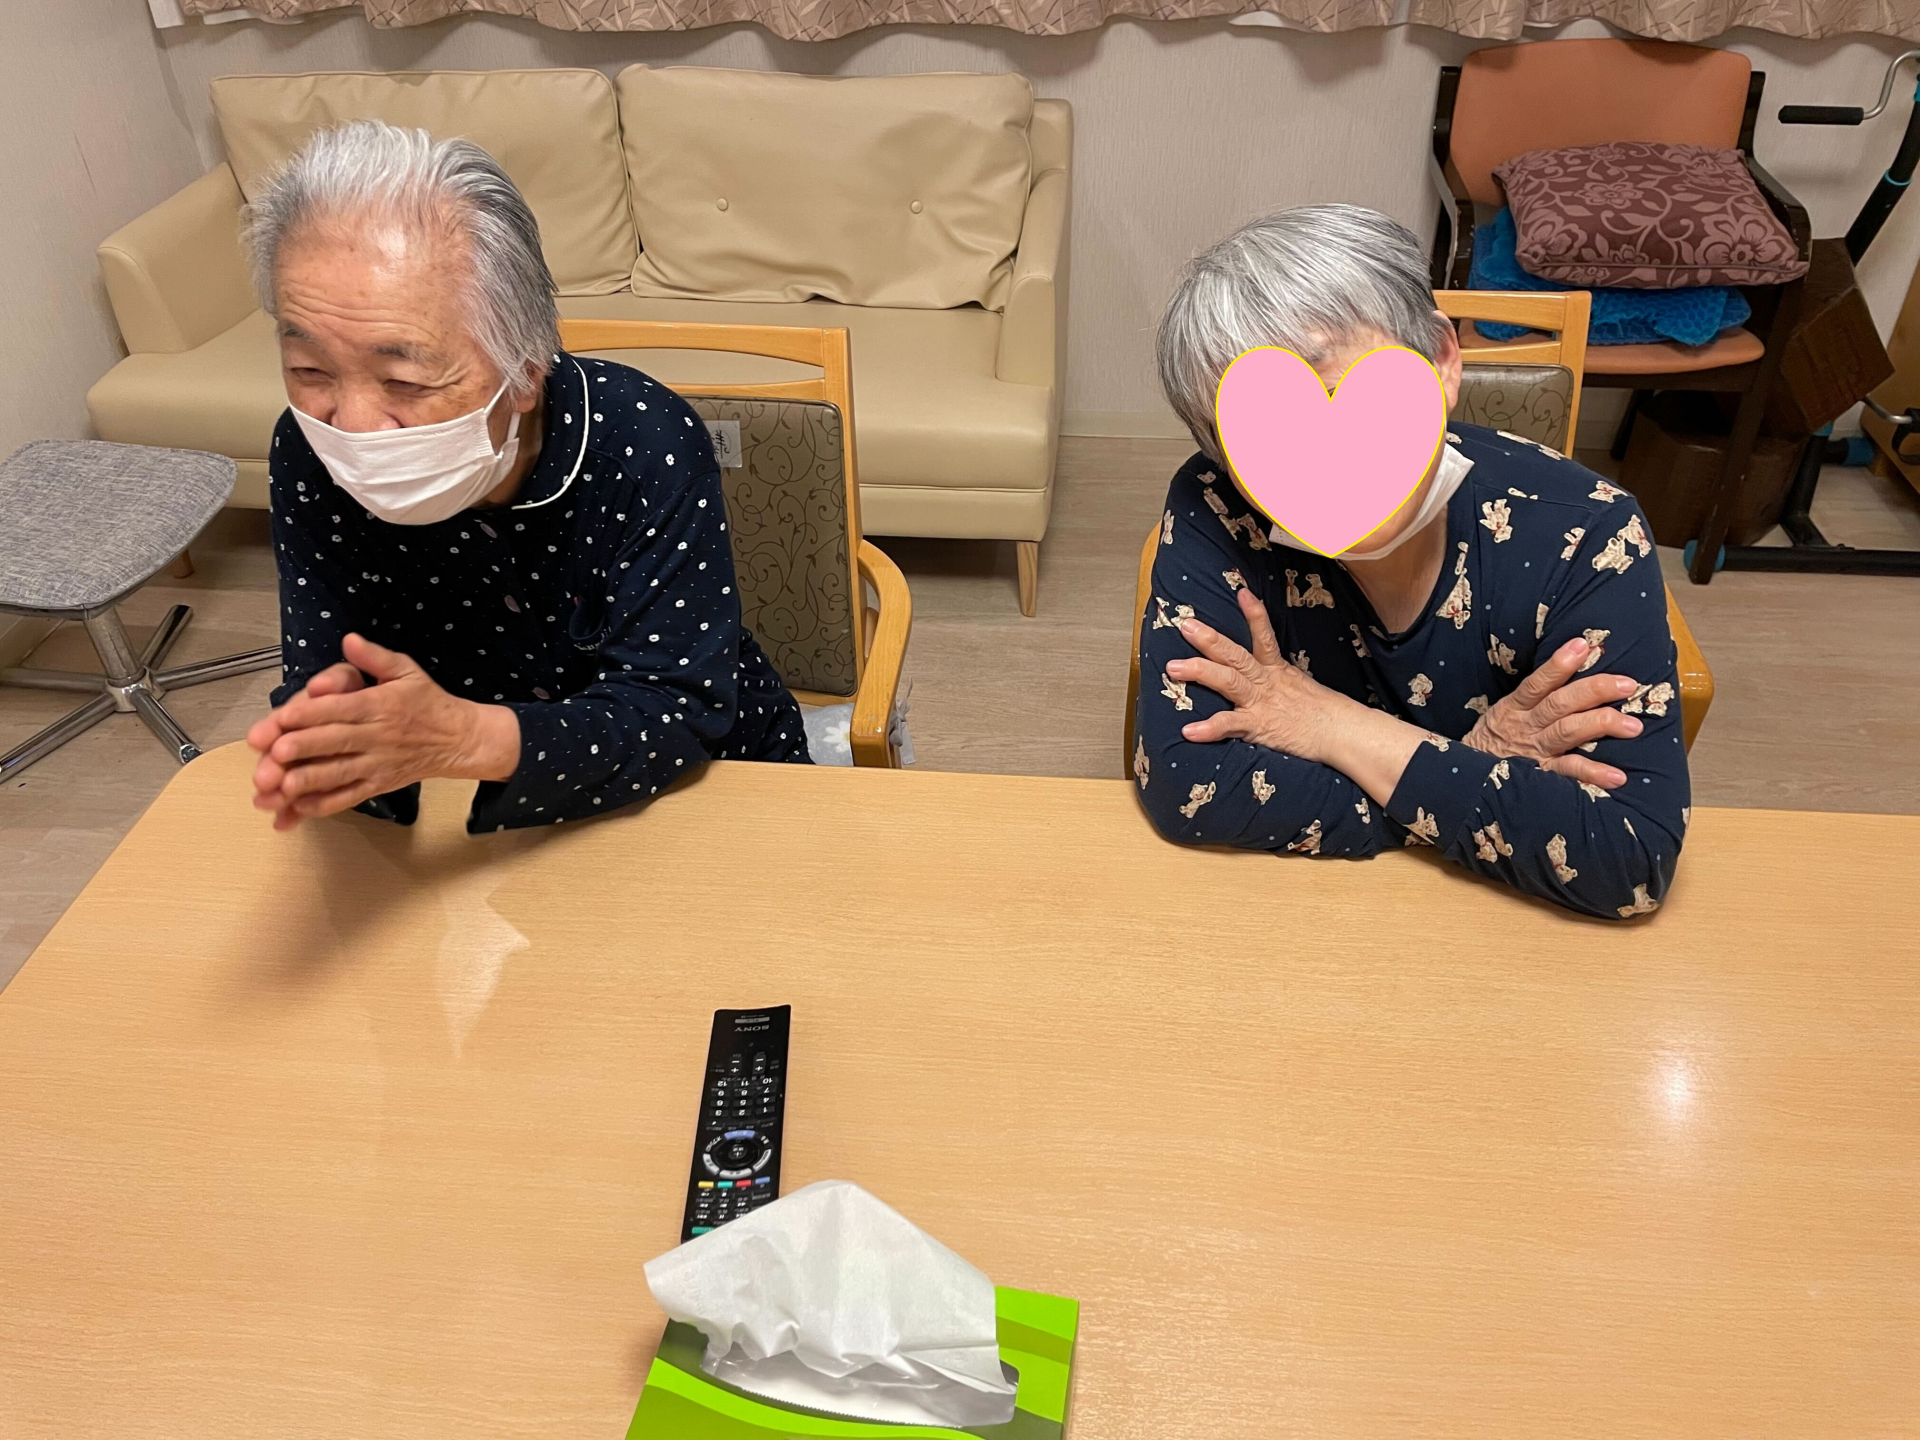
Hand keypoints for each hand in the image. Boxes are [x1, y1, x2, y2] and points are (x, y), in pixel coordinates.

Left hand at [246, 633, 520, 829]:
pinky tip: (301, 806)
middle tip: (275, 752)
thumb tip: (349, 640)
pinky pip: (350, 796)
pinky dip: (326, 803)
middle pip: (335, 742)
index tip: (283, 716)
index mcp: (380, 705)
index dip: (311, 713)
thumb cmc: (427, 702)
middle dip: (304, 747)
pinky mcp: (379, 785)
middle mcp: (378, 736)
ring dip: (311, 780)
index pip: (341, 709)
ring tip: (283, 785)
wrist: (458, 739)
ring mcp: (378, 764)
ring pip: (340, 773)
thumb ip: (374, 656)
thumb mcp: (406, 670)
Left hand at [1165, 587, 1348, 761]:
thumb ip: (1280, 683)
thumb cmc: (1326, 715)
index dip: (1253, 614)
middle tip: (1184, 624)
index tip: (1242, 592)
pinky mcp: (1261, 726)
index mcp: (1277, 671)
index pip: (1264, 637)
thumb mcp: (1302, 690)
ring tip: (1172, 668)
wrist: (1345, 733)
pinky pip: (1231, 726)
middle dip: (1209, 639)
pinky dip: (1210, 729)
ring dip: (1200, 672)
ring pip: (1228, 681)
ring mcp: (1262, 703)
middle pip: (1235, 654)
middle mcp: (1267, 682)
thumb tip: (1266, 681)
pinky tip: (1189, 730)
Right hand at [1462, 636, 1643, 788]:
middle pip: (1560, 704)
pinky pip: (1567, 772)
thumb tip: (1572, 667)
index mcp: (1514, 708)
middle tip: (1627, 684)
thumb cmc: (1492, 741)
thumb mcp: (1503, 713)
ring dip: (1600, 726)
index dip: (1559, 664)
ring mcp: (1533, 751)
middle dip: (1594, 691)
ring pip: (1567, 732)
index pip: (1537, 682)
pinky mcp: (1539, 775)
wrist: (1463, 778)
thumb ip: (1532, 698)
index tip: (1583, 645)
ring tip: (1633, 726)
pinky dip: (1592, 773)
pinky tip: (1617, 775)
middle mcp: (1525, 726)